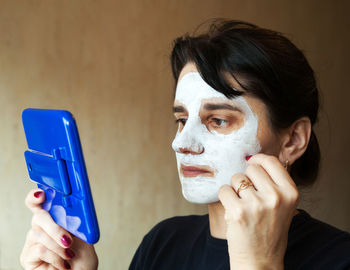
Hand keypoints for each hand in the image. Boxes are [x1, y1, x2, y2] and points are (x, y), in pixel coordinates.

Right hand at [20, 189, 97, 269]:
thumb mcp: (85, 237)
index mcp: (55, 219)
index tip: (41, 194)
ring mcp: (33, 242)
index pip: (40, 203)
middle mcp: (42, 228)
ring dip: (58, 245)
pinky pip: (39, 249)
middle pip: (38, 216)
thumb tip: (75, 210)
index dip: (36, 196)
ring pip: (38, 233)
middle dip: (54, 227)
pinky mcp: (27, 256)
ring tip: (69, 254)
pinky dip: (55, 257)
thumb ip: (78, 223)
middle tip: (68, 239)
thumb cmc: (82, 259)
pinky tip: (63, 264)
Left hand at [218, 154, 298, 269]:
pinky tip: (233, 211)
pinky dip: (225, 198)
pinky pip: (224, 190)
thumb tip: (253, 158)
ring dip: (235, 190)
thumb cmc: (269, 231)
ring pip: (236, 178)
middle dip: (246, 179)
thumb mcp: (283, 205)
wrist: (260, 261)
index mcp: (290, 193)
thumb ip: (273, 182)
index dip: (258, 160)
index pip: (270, 161)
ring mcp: (257, 204)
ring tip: (243, 207)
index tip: (252, 163)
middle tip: (249, 197)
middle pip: (251, 168)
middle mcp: (276, 196)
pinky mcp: (238, 212)